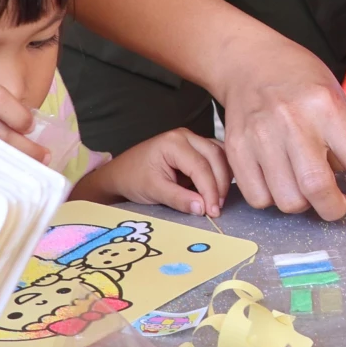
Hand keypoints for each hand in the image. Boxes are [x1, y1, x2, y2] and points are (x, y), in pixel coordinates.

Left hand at [76, 129, 230, 216]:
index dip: (210, 190)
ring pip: (219, 154)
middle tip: (218, 207)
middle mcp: (186, 135)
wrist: (121, 173)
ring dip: (224, 176)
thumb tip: (203, 208)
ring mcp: (192, 139)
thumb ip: (179, 199)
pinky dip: (220, 171)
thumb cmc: (133, 179)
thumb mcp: (154, 191)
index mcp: (173, 142)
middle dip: (220, 184)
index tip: (213, 211)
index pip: (200, 166)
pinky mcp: (195, 146)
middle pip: (215, 156)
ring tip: (219, 200)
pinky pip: (216, 155)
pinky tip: (219, 188)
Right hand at [214, 34, 345, 228]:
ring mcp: (261, 137)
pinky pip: (259, 199)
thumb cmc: (302, 82)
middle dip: (334, 208)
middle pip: (318, 189)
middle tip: (339, 202)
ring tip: (304, 181)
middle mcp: (294, 122)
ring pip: (288, 201)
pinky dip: (274, 199)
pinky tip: (279, 177)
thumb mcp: (338, 99)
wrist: (251, 62)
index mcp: (328, 106)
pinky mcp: (236, 150)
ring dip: (303, 203)